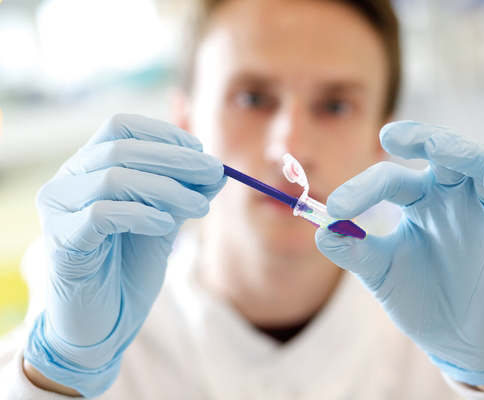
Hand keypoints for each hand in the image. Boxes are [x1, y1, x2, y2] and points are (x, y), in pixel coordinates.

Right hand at [24, 114, 225, 396]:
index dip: (164, 134)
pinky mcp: (61, 239)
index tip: (201, 150)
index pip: (121, 128)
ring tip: (200, 206)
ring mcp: (58, 208)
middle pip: (121, 148)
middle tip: (213, 170)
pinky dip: (141, 215)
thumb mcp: (165, 222)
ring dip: (167, 188)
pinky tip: (167, 226)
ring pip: (114, 177)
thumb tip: (218, 170)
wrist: (105, 321)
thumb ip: (184, 194)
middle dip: (176, 159)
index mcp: (90, 167)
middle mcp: (68, 180)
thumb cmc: (130, 267)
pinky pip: (102, 214)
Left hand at [316, 121, 483, 385]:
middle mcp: (454, 196)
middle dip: (422, 137)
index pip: (391, 179)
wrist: (458, 342)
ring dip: (464, 152)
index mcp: (419, 199)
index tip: (335, 208)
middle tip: (392, 135)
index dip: (363, 188)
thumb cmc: (419, 298)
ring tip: (439, 149)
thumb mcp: (382, 274)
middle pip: (444, 151)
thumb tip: (321, 230)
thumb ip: (354, 252)